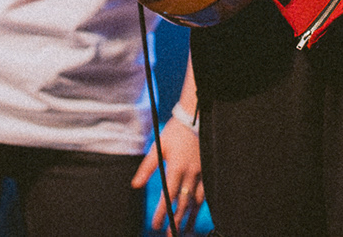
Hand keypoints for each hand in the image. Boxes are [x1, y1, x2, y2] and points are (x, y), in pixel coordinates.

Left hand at [133, 111, 204, 232]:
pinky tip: (198, 213)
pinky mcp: (208, 169)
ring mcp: (201, 172)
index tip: (155, 225)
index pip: (168, 196)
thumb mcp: (158, 147)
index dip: (162, 213)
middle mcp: (190, 173)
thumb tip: (135, 185)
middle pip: (183, 203)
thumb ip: (147, 167)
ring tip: (183, 231)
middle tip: (169, 235)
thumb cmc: (175, 132)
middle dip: (175, 221)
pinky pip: (206, 192)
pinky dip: (202, 205)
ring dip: (189, 217)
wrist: (195, 117)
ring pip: (196, 201)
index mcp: (176, 167)